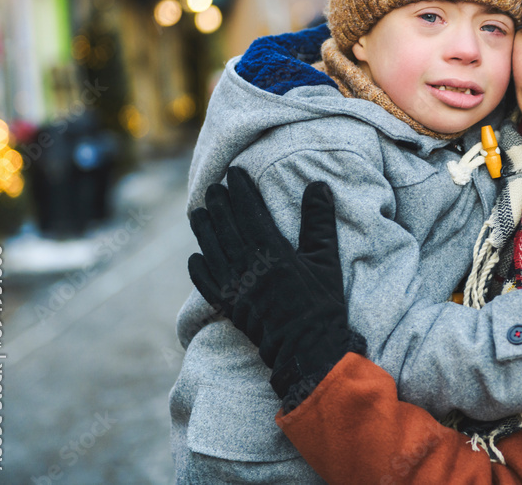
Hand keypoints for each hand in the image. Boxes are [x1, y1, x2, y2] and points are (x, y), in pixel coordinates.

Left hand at [187, 167, 363, 407]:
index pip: (250, 211)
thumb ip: (318, 221)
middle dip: (219, 204)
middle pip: (226, 227)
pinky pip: (207, 284)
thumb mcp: (326, 259)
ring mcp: (235, 288)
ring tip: (198, 212)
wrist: (307, 348)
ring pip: (211, 251)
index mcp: (272, 251)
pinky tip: (195, 257)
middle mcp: (247, 266)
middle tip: (214, 187)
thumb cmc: (321, 303)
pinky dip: (198, 269)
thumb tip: (318, 185)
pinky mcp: (230, 307)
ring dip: (203, 230)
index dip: (241, 190)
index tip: (235, 173)